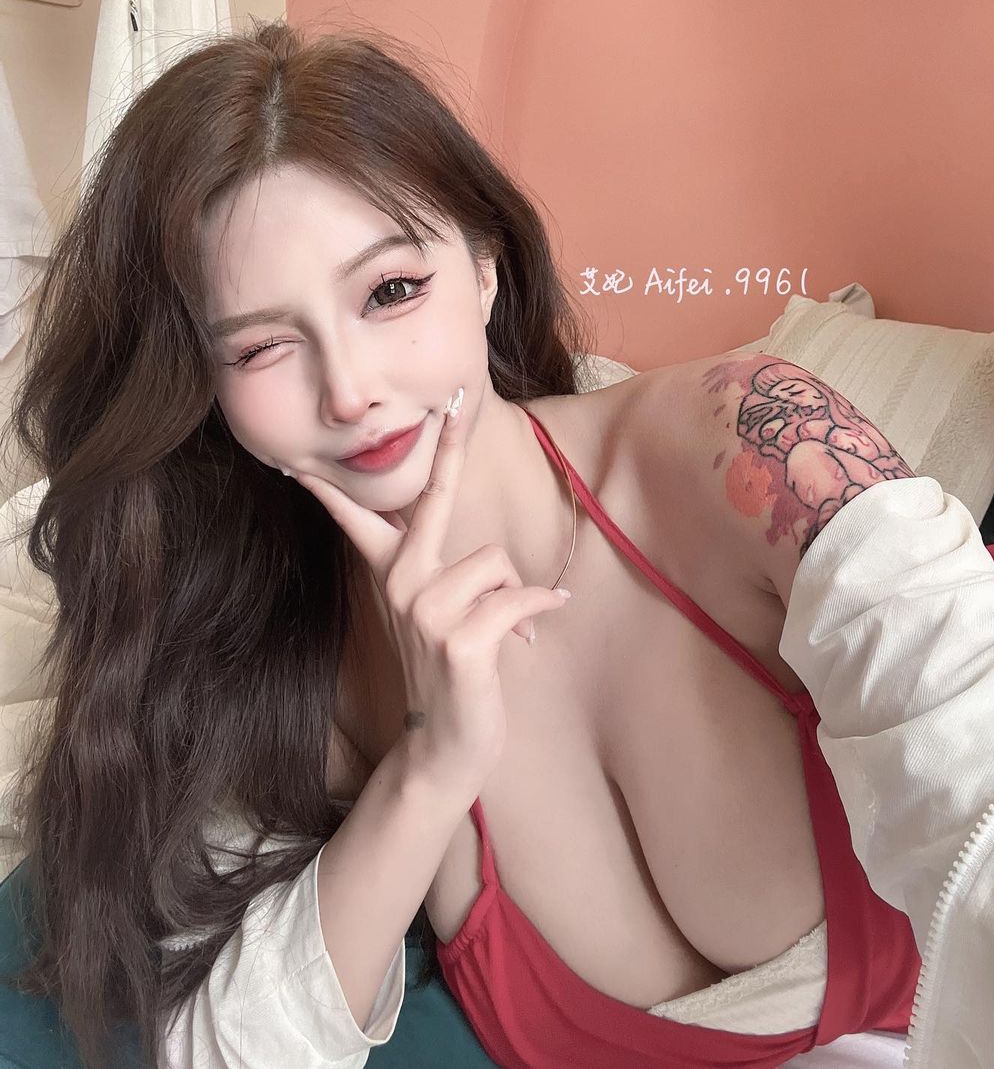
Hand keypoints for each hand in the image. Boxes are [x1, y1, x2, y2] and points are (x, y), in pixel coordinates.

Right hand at [293, 389, 570, 799]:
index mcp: (393, 576)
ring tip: (503, 631)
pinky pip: (517, 600)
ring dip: (512, 597)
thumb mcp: (437, 621)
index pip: (360, 518)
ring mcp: (427, 613)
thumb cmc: (450, 676)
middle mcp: (402, 586)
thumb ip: (450, 584)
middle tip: (455, 401)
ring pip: (495, 562)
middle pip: (429, 499)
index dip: (335, 486)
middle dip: (445, 448)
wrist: (447, 750)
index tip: (300, 457)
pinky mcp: (461, 641)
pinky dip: (535, 613)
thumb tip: (495, 568)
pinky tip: (531, 637)